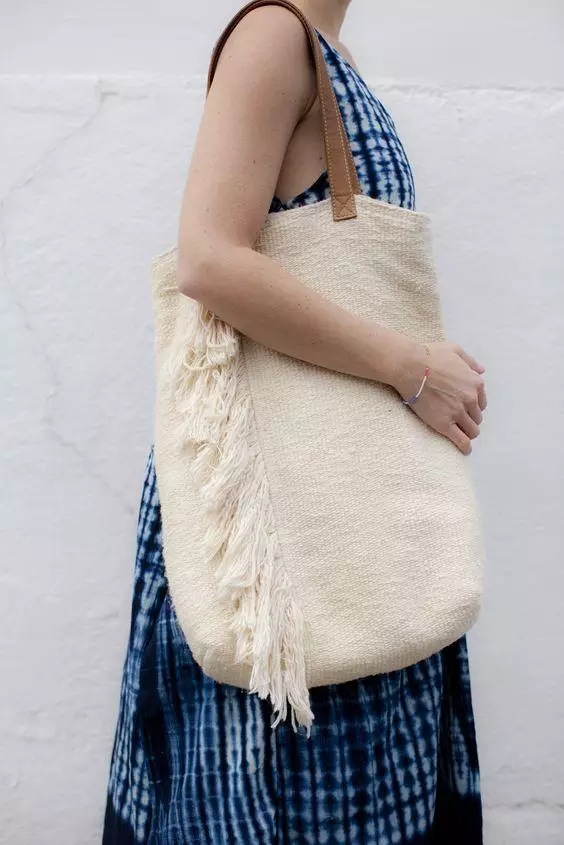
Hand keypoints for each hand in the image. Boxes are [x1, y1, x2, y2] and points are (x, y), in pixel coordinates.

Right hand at [395, 340, 486, 454]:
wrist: (410, 367)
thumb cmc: (430, 355)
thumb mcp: (455, 350)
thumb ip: (470, 361)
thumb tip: (482, 370)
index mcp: (475, 382)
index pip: (481, 401)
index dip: (473, 405)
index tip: (465, 408)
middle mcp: (470, 399)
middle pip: (476, 416)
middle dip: (470, 418)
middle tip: (459, 419)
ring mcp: (458, 413)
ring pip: (472, 430)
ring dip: (468, 432)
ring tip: (461, 434)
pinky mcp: (445, 424)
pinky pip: (461, 440)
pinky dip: (465, 447)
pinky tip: (465, 450)